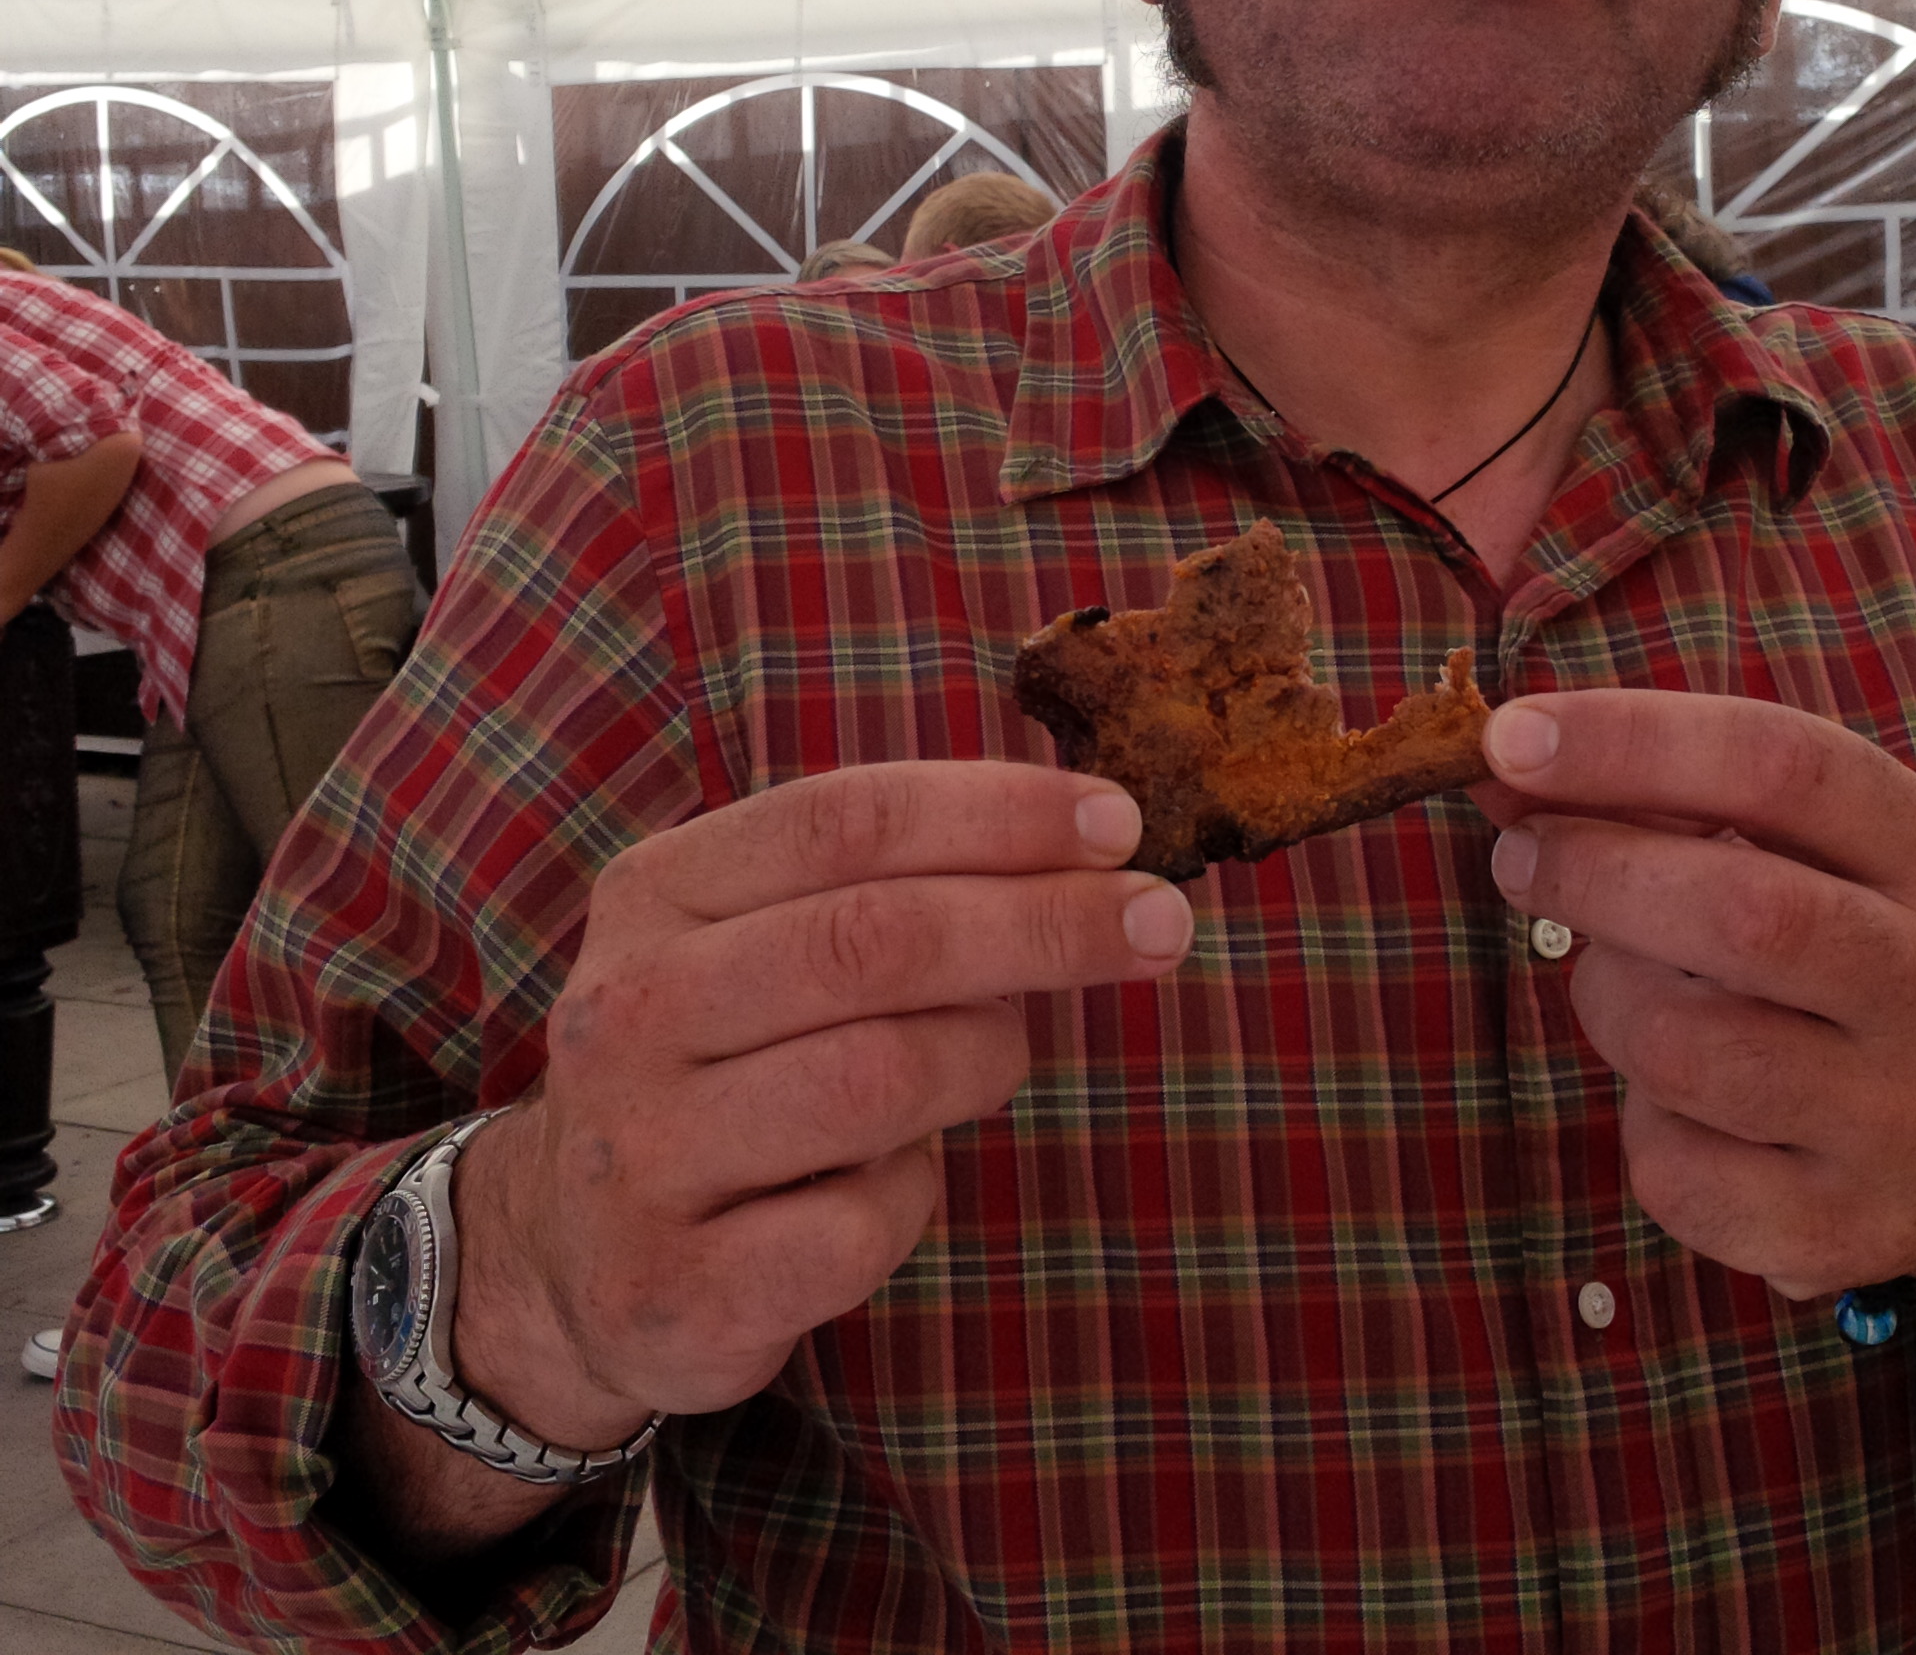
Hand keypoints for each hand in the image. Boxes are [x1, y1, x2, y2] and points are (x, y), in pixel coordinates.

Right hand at [449, 763, 1191, 1446]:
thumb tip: (1096, 853)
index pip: (845, 818)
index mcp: (658, 891)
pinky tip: (888, 1185)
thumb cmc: (726, 1064)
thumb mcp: (768, 941)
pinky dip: (912, 1198)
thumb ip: (893, 886)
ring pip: (879, 1075)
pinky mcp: (676, 1287)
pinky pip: (859, 1225)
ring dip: (983, 1059)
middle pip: (875, 937)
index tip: (1120, 822)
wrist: (569, 1257)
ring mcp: (639, 1156)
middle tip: (1162, 921)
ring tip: (999, 1059)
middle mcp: (627, 1010)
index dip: (998, 812)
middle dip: (1045, 921)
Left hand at [1477, 691, 1915, 1299]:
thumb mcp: (1794, 850)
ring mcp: (1900, 1121)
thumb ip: (1657, 798)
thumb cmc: (1834, 949)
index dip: (1631, 742)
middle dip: (1593, 872)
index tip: (1508, 737)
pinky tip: (1678, 1102)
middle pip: (1743, 913)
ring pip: (1684, 1047)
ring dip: (1607, 1001)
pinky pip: (1674, 1169)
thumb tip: (1500, 765)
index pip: (1784, 767)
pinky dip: (1637, 1123)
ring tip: (1621, 988)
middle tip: (1517, 857)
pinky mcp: (1845, 1229)